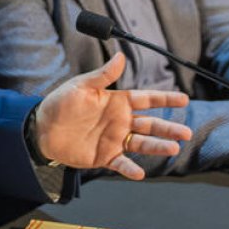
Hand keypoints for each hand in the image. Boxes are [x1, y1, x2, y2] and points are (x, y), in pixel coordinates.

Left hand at [34, 52, 191, 180]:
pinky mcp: (103, 156)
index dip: (165, 99)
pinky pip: (120, 164)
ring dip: (157, 147)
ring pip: (142, 143)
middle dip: (169, 128)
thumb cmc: (61, 103)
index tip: (184, 99)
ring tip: (173, 149)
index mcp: (117, 102)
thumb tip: (121, 55)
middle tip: (186, 132)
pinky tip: (140, 173)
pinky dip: (130, 169)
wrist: (42, 129)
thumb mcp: (81, 86)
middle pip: (151, 124)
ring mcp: (114, 140)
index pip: (147, 99)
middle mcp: (120, 121)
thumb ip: (103, 75)